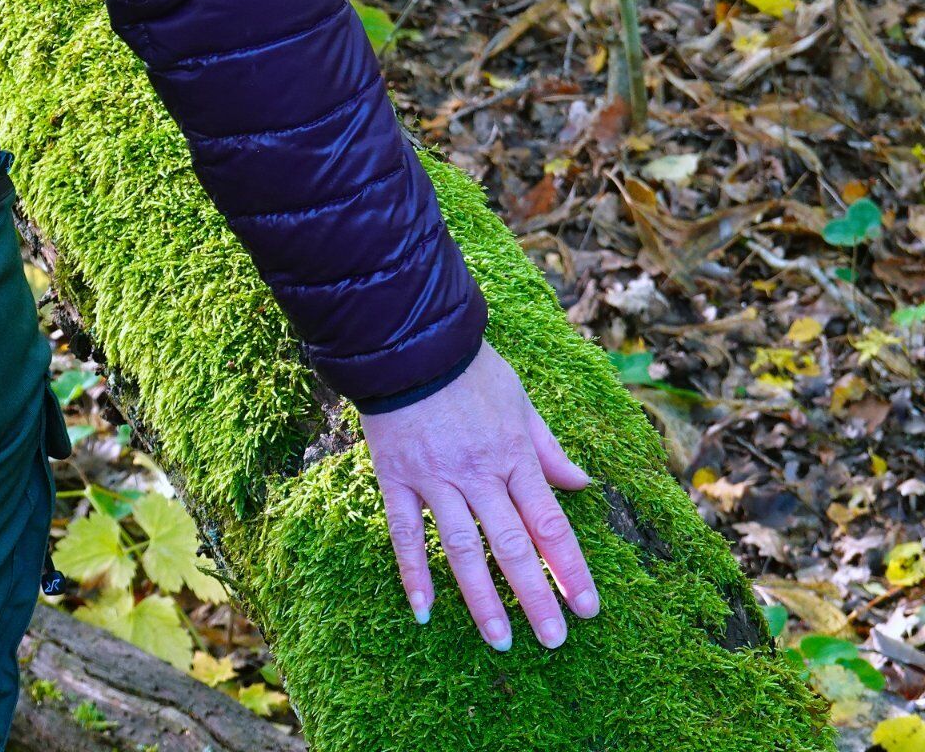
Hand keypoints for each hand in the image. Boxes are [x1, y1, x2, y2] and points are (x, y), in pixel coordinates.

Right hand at [360, 340, 598, 650]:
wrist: (409, 345)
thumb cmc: (469, 371)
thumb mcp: (521, 400)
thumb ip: (549, 448)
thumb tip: (583, 484)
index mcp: (514, 457)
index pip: (550, 524)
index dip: (571, 568)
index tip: (589, 608)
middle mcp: (479, 475)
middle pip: (512, 546)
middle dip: (536, 596)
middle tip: (555, 641)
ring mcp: (436, 480)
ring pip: (462, 549)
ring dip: (482, 598)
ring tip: (500, 641)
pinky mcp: (397, 481)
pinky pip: (404, 534)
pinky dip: (413, 572)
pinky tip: (424, 610)